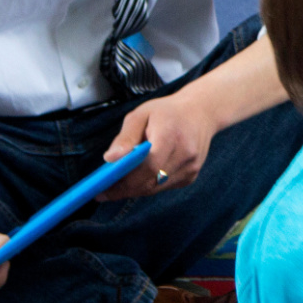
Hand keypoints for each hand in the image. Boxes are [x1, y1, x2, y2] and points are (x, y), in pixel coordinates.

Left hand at [98, 86, 220, 198]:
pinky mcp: (191, 176)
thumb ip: (125, 137)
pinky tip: (139, 177)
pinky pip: (163, 187)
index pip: (147, 167)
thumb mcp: (141, 115)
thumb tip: (109, 159)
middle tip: (104, 191)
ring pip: (155, 188)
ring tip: (116, 184)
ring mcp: (191, 167)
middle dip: (124, 189)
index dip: (124, 181)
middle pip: (150, 182)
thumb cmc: (166, 112)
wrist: (200, 112)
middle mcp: (185, 155)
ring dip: (135, 189)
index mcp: (171, 136)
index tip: (102, 190)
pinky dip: (148, 185)